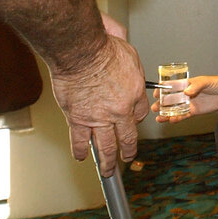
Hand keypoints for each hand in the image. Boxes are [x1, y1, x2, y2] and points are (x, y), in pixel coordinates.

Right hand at [49, 31, 148, 176]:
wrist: (81, 52)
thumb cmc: (104, 48)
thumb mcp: (130, 52)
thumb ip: (132, 65)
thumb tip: (132, 66)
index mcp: (134, 95)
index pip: (140, 113)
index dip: (137, 118)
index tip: (133, 120)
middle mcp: (119, 110)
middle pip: (127, 137)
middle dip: (128, 150)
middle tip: (128, 158)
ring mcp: (98, 118)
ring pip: (106, 146)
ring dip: (108, 160)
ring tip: (109, 170)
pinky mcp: (77, 119)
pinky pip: (80, 140)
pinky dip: (81, 150)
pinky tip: (82, 157)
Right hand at [153, 75, 217, 122]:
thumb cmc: (217, 83)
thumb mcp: (206, 81)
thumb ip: (196, 85)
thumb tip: (186, 92)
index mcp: (186, 84)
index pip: (171, 86)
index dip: (162, 89)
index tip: (155, 93)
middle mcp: (185, 94)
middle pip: (170, 99)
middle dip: (161, 104)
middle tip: (154, 108)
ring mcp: (188, 103)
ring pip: (174, 109)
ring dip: (166, 113)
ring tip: (158, 118)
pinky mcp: (194, 111)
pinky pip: (183, 116)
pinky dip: (176, 118)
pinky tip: (170, 121)